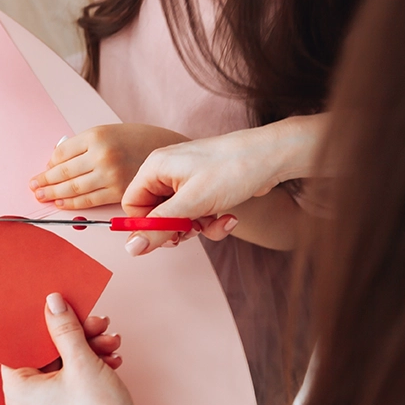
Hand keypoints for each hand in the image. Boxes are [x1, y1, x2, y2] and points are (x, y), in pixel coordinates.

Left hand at [1, 294, 149, 404]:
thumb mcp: (80, 362)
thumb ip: (63, 328)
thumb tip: (51, 302)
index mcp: (18, 391)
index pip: (14, 346)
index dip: (32, 323)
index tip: (48, 305)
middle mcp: (29, 400)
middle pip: (44, 351)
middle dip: (72, 332)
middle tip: (93, 320)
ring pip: (64, 361)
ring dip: (88, 345)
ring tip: (110, 339)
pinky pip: (75, 375)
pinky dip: (92, 362)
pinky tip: (113, 357)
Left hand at [29, 124, 188, 210]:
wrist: (172, 151)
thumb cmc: (140, 140)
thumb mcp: (110, 132)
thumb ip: (84, 145)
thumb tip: (56, 161)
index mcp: (97, 135)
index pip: (61, 153)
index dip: (49, 165)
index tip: (41, 171)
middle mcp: (102, 155)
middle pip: (63, 172)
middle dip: (45, 182)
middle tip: (33, 187)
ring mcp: (111, 175)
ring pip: (73, 189)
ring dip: (53, 195)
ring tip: (41, 197)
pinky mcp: (119, 192)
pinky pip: (89, 200)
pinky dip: (72, 203)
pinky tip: (62, 204)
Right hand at [121, 115, 328, 253]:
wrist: (272, 157)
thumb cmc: (231, 170)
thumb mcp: (191, 204)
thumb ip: (159, 227)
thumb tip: (132, 248)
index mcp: (156, 167)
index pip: (133, 204)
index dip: (147, 225)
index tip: (167, 236)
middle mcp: (168, 170)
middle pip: (156, 212)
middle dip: (176, 228)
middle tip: (192, 231)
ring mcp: (187, 178)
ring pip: (179, 216)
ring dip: (198, 226)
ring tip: (216, 222)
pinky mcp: (205, 186)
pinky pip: (198, 211)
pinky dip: (211, 220)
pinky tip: (230, 218)